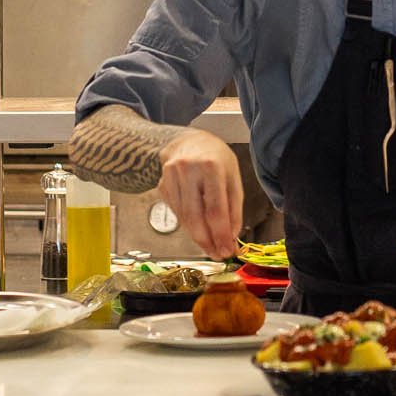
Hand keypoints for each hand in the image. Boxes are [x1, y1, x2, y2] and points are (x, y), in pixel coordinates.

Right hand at [157, 128, 243, 257]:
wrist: (188, 141)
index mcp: (211, 166)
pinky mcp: (162, 185)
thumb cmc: (215, 158)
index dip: (221, 234)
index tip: (228, 250)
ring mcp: (171, 178)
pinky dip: (188, 225)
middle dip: (207, 241)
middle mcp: (187, 170)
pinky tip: (198, 229)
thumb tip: (231, 236)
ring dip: (198, 237)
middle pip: (195, 217)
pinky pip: (176, 213)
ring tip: (210, 247)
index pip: (215, 209)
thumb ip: (234, 207)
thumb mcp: (233, 176)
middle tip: (217, 254)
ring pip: (184, 218)